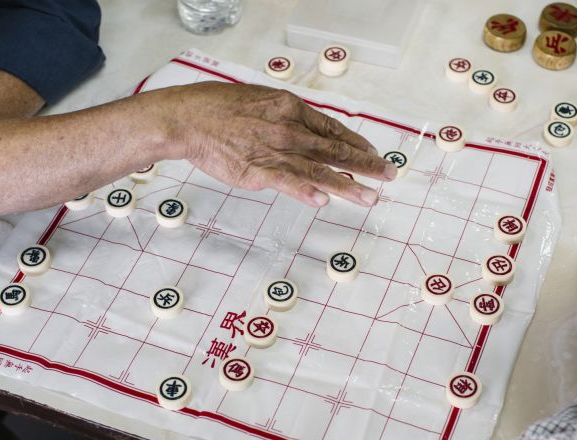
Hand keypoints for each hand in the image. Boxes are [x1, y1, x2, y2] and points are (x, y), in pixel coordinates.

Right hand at [152, 82, 397, 206]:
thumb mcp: (262, 100)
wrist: (188, 118)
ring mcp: (274, 150)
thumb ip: (286, 117)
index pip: (333, 129)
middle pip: (335, 149)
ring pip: (318, 169)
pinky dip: (306, 191)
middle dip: (366, 165)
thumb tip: (306, 132)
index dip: (357, 144)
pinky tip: (323, 201)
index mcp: (291, 108)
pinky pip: (287, 182)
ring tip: (369, 198)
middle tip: (388, 176)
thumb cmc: (220, 108)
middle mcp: (289, 128)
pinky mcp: (256, 170)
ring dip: (347, 186)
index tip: (374, 155)